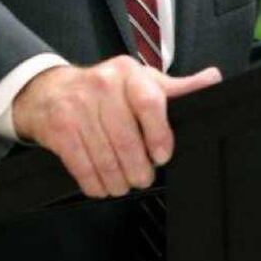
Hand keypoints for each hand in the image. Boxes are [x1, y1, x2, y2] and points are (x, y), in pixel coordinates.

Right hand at [12, 56, 227, 198]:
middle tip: (142, 177)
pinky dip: (94, 183)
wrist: (48, 90)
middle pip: (127, 139)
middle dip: (138, 169)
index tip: (162, 155)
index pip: (149, 102)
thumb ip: (176, 87)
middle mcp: (102, 85)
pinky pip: (81, 165)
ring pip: (105, 157)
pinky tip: (102, 186)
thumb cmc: (104, 89)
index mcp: (128, 74)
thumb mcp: (141, 81)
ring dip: (117, 180)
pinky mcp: (58, 128)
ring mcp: (77, 106)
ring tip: (123, 184)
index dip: (159, 134)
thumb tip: (213, 79)